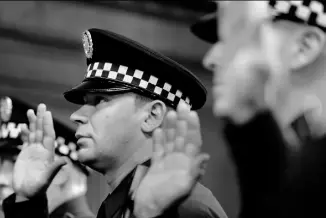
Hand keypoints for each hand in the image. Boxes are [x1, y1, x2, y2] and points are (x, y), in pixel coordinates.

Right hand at [13, 104, 66, 198]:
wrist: (28, 193)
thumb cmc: (39, 187)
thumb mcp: (48, 178)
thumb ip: (55, 168)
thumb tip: (65, 160)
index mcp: (48, 153)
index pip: (49, 135)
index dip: (48, 124)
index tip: (48, 113)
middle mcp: (42, 149)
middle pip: (42, 130)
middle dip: (41, 118)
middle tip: (41, 105)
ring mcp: (34, 151)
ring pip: (34, 133)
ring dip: (33, 122)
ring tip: (31, 111)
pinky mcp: (26, 154)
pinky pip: (26, 140)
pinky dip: (25, 133)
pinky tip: (24, 125)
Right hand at [133, 102, 209, 217]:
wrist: (149, 208)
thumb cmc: (168, 198)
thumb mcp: (184, 186)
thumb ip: (194, 171)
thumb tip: (205, 155)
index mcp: (188, 163)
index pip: (193, 141)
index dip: (193, 126)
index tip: (192, 112)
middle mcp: (179, 159)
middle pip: (182, 136)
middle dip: (182, 121)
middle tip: (181, 104)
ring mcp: (167, 161)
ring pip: (170, 140)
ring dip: (171, 126)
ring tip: (170, 112)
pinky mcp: (156, 164)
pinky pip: (158, 149)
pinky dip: (158, 140)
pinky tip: (158, 130)